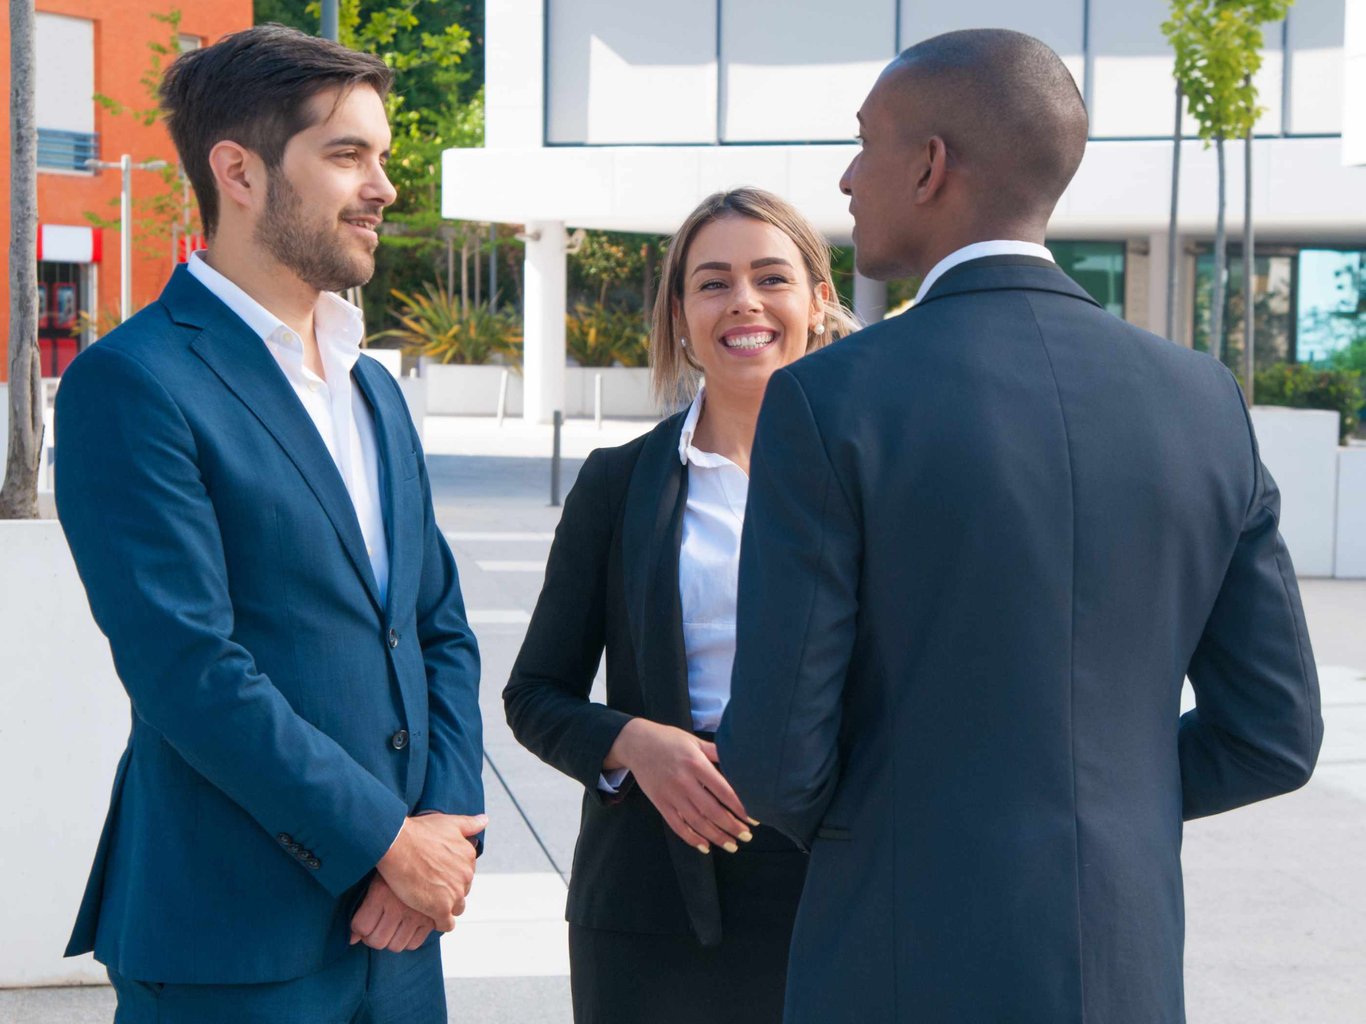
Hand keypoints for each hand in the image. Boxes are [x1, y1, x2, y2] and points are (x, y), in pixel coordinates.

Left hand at [350, 873, 436, 950]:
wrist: (424, 858)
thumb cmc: (396, 867)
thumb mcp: (376, 880)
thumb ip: (362, 910)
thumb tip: (352, 939)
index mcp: (381, 893)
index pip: (361, 927)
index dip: (359, 927)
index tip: (362, 922)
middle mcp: (398, 906)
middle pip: (377, 941)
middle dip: (372, 938)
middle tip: (375, 928)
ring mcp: (417, 914)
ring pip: (395, 946)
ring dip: (390, 940)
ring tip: (390, 927)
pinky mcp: (432, 919)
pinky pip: (414, 944)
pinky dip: (408, 940)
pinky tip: (405, 927)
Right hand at [376, 812, 486, 930]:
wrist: (397, 845)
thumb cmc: (418, 832)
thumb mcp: (448, 822)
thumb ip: (469, 824)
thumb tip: (485, 820)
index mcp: (468, 856)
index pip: (465, 872)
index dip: (451, 874)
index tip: (439, 874)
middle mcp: (466, 875)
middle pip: (462, 890)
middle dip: (449, 890)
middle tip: (431, 888)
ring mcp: (454, 893)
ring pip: (456, 908)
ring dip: (445, 907)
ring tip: (429, 903)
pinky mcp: (440, 908)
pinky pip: (446, 924)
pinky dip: (439, 923)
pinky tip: (429, 917)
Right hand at [605, 718, 753, 853]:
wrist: (636, 743)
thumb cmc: (669, 739)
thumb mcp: (694, 740)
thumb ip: (715, 752)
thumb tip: (739, 759)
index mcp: (696, 764)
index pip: (723, 791)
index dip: (740, 807)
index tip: (754, 818)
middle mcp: (684, 781)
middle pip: (712, 810)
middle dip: (732, 826)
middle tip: (747, 836)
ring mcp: (670, 794)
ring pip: (696, 822)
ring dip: (716, 836)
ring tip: (732, 845)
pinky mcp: (660, 803)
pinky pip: (677, 825)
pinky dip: (691, 838)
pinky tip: (705, 846)